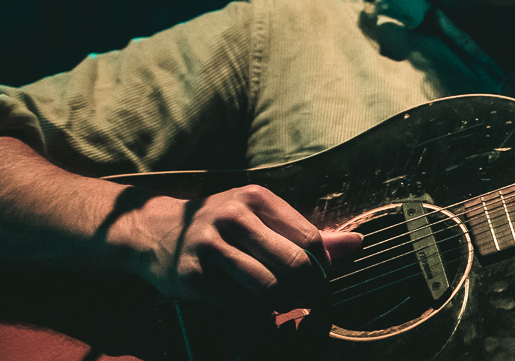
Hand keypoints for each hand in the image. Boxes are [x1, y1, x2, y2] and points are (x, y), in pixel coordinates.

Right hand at [122, 185, 361, 315]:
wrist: (156, 232)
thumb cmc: (223, 225)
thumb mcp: (262, 217)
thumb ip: (308, 232)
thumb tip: (358, 242)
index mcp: (255, 197)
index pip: (309, 237)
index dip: (321, 266)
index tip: (318, 278)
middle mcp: (232, 216)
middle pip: (293, 264)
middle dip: (309, 289)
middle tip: (308, 298)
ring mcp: (210, 246)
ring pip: (269, 288)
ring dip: (285, 305)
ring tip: (285, 306)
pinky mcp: (193, 277)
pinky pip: (241, 306)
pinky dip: (258, 316)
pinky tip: (258, 311)